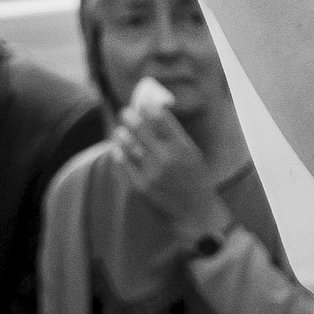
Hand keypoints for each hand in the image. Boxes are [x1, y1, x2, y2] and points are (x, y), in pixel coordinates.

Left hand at [110, 104, 229, 239]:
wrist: (196, 211)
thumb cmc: (196, 180)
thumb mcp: (194, 155)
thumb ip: (177, 138)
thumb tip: (157, 118)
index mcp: (184, 147)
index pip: (162, 120)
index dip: (150, 108)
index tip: (143, 103)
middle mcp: (167, 158)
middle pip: (143, 130)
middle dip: (131, 118)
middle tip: (124, 112)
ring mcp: (152, 172)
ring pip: (130, 147)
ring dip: (122, 136)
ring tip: (119, 131)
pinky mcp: (141, 186)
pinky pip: (124, 166)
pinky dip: (119, 155)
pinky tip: (117, 150)